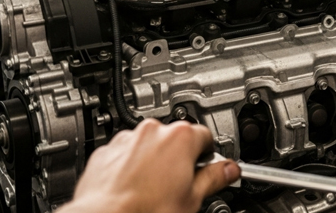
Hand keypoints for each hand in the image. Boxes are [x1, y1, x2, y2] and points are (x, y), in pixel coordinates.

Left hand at [59, 119, 239, 212]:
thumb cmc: (146, 211)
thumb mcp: (192, 199)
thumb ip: (213, 178)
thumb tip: (229, 170)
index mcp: (181, 137)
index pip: (207, 136)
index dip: (209, 156)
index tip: (208, 169)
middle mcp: (153, 131)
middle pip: (177, 138)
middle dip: (180, 158)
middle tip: (180, 184)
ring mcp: (127, 140)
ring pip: (149, 144)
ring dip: (154, 160)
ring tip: (154, 189)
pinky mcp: (107, 152)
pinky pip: (126, 153)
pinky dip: (131, 166)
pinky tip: (134, 188)